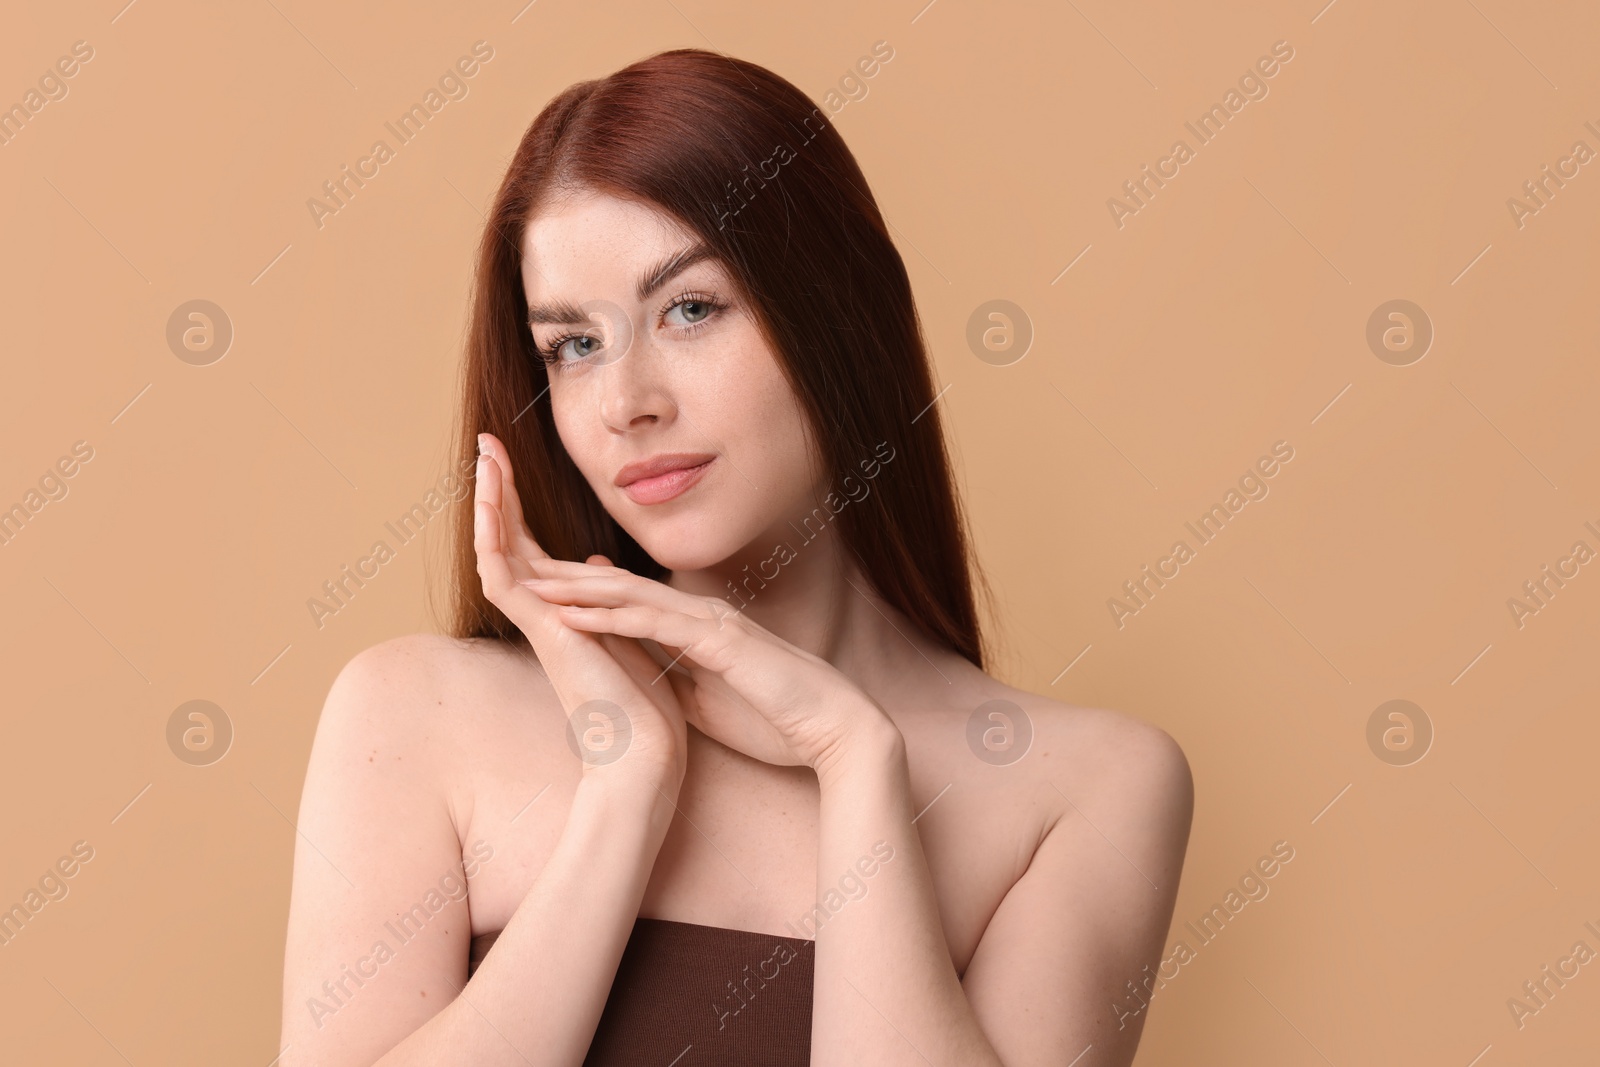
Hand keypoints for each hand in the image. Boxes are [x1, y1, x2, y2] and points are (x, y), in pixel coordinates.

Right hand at [474, 433, 688, 788]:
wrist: (646, 757)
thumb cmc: (645, 712)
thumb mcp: (628, 638)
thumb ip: (607, 605)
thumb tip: (597, 569)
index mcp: (566, 616)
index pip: (535, 550)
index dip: (523, 507)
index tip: (513, 466)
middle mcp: (544, 616)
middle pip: (509, 541)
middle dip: (499, 491)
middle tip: (486, 444)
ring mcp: (539, 624)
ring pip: (500, 551)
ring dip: (491, 502)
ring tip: (485, 457)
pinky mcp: (542, 632)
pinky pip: (506, 576)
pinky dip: (495, 538)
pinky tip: (490, 502)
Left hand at [520, 557, 899, 773]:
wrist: (834, 732)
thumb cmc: (780, 721)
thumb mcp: (713, 701)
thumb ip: (681, 680)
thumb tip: (651, 678)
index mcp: (700, 629)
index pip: (633, 603)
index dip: (586, 592)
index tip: (541, 588)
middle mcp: (702, 615)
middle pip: (624, 587)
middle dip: (571, 575)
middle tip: (524, 564)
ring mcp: (711, 624)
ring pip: (632, 596)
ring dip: (578, 588)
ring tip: (531, 579)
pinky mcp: (718, 643)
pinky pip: (653, 625)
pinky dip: (609, 617)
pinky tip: (570, 614)